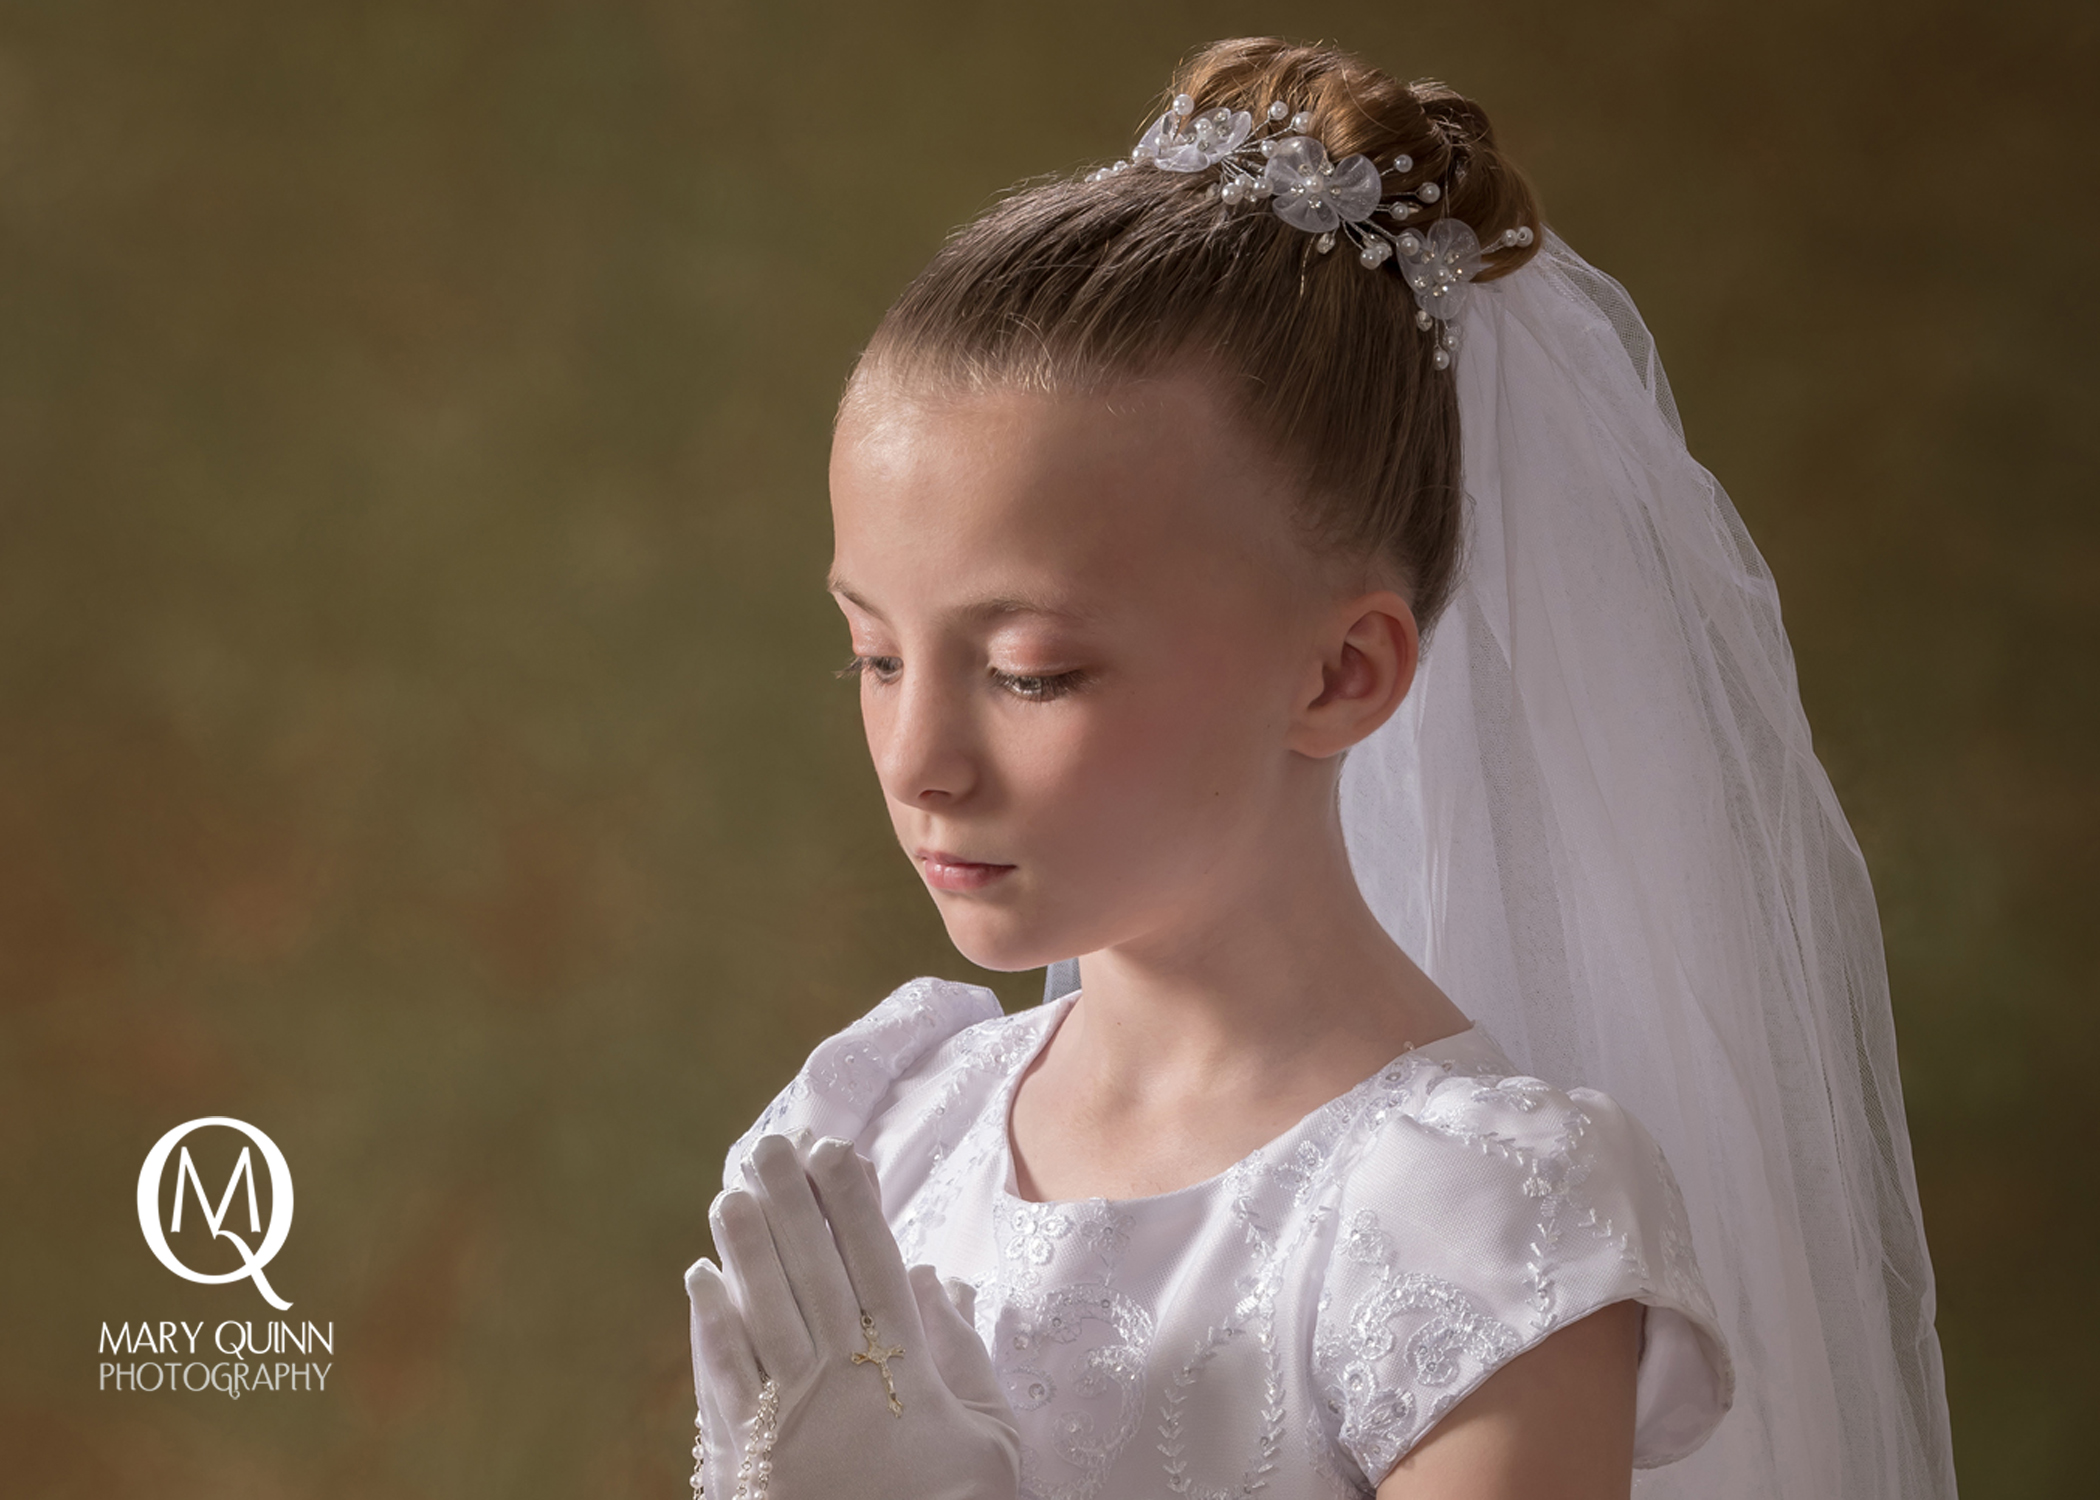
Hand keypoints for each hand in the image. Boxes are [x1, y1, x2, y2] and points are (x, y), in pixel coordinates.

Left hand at [686, 1132, 1020, 1499]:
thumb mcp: (990, 1444)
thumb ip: (965, 1357)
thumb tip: (936, 1278)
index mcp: (903, 1371)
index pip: (872, 1262)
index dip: (852, 1201)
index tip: (837, 1148)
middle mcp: (839, 1380)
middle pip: (809, 1269)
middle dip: (789, 1200)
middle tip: (771, 1145)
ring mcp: (785, 1415)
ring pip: (758, 1308)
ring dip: (742, 1246)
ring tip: (730, 1191)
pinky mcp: (744, 1454)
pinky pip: (720, 1372)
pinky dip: (707, 1320)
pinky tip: (700, 1278)